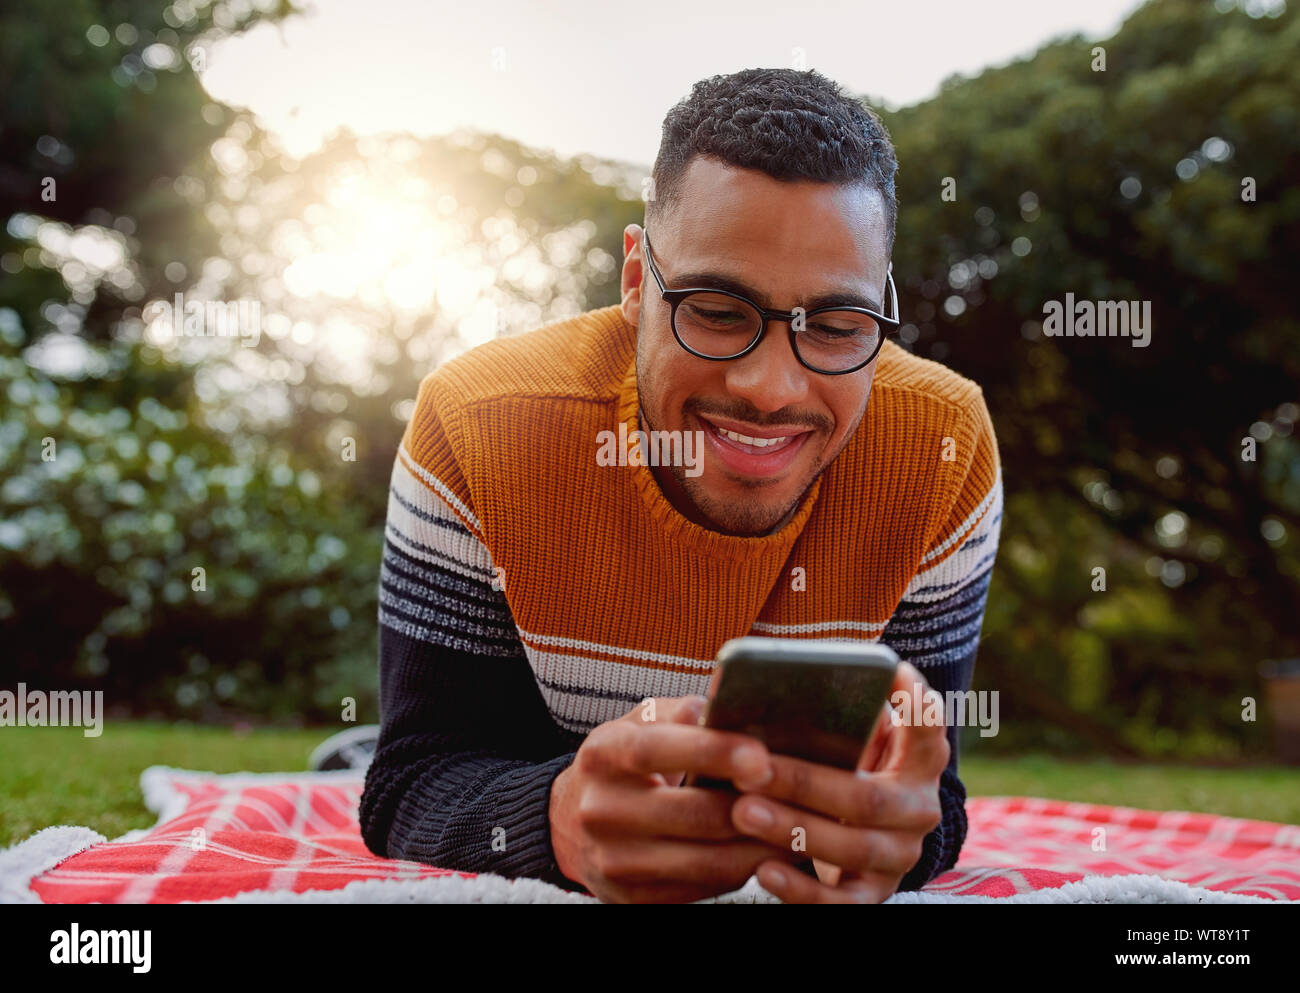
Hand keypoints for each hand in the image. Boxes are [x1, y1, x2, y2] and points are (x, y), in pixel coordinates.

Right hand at [548, 695, 806, 903]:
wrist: (571, 822)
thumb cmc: (624, 762)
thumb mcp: (639, 725)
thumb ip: (680, 712)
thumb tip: (722, 699)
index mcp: (603, 755)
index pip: (657, 750)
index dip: (713, 752)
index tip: (761, 756)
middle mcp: (600, 810)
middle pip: (691, 814)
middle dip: (753, 806)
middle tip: (799, 796)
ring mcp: (614, 860)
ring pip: (705, 860)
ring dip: (759, 846)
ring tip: (798, 827)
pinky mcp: (632, 897)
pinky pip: (702, 888)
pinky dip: (741, 870)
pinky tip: (767, 852)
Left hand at [729, 661, 949, 902]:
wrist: (860, 831)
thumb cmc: (842, 765)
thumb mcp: (850, 738)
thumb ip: (834, 714)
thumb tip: (769, 685)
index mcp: (918, 762)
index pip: (929, 729)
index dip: (918, 706)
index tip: (896, 674)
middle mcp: (918, 809)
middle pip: (868, 797)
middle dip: (805, 783)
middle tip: (754, 769)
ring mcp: (899, 854)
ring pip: (853, 847)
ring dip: (794, 829)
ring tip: (743, 811)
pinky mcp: (873, 894)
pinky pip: (841, 903)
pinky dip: (801, 889)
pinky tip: (764, 869)